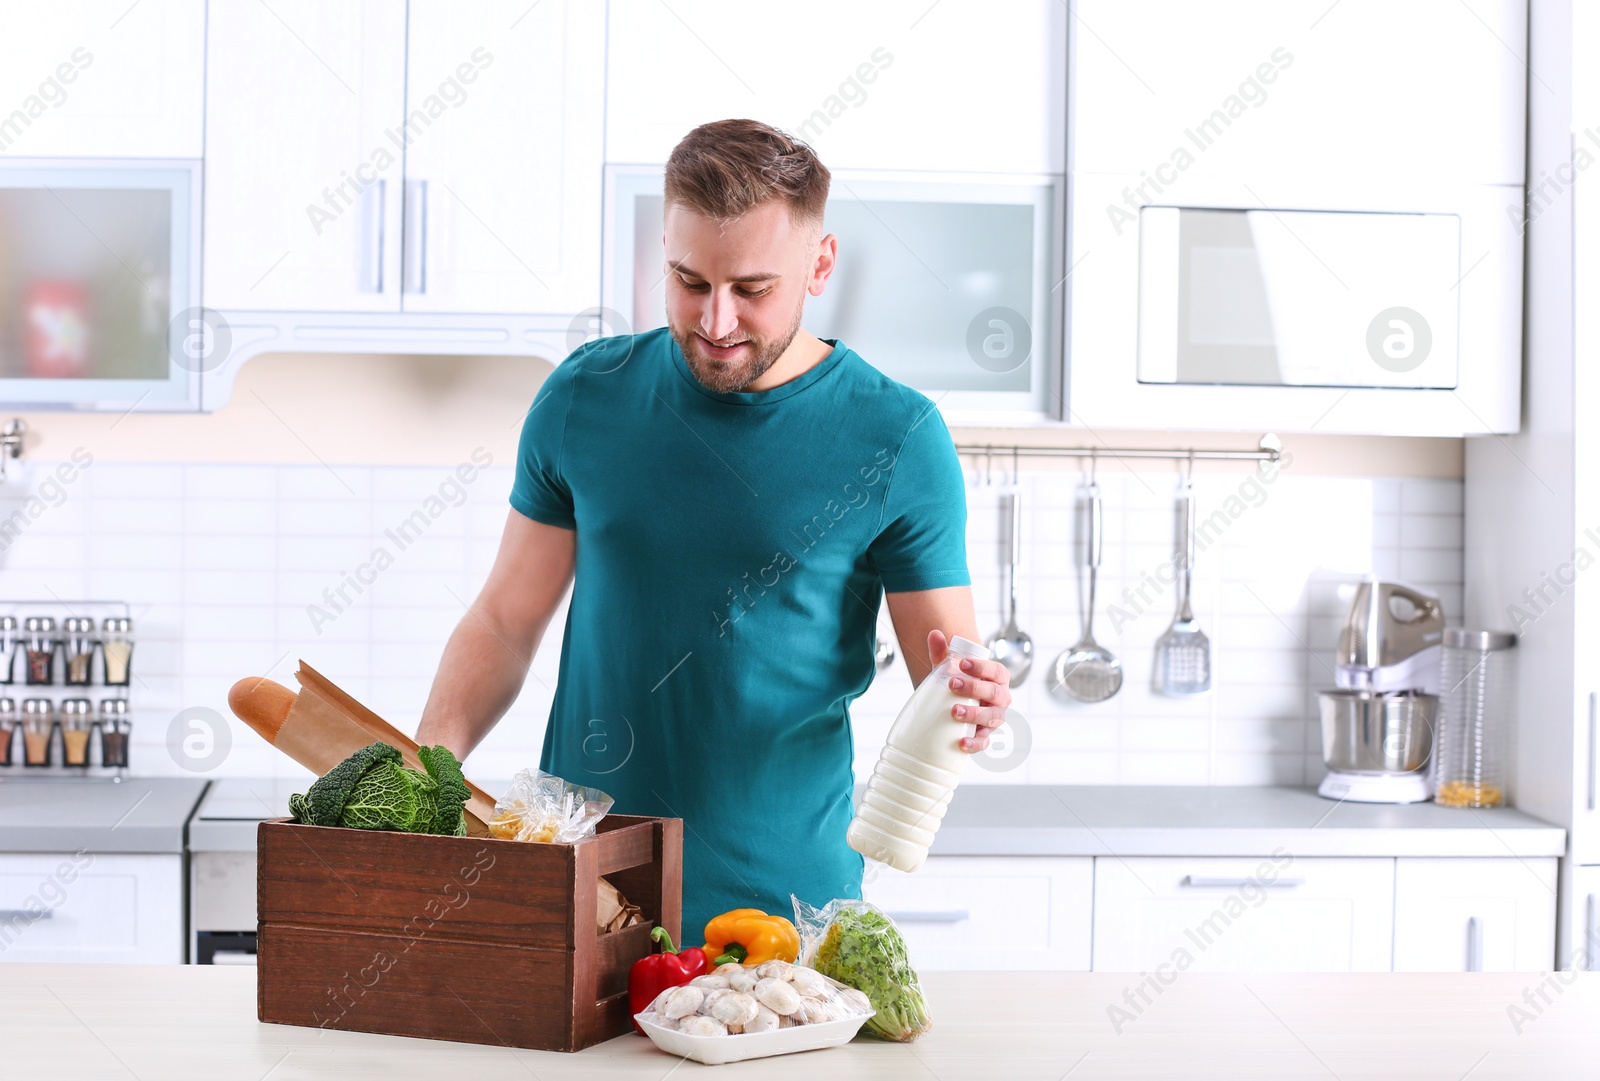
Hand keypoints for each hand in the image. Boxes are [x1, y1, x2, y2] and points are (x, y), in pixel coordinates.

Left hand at [926, 630, 1012, 753]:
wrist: (959, 701)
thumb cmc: (959, 681)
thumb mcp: (950, 667)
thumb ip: (942, 651)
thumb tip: (934, 634)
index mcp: (998, 678)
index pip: (996, 671)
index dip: (982, 667)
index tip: (962, 663)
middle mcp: (1001, 697)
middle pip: (994, 693)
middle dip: (974, 689)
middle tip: (952, 685)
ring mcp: (995, 717)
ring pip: (992, 717)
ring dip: (975, 715)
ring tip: (954, 712)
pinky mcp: (986, 734)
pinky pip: (985, 741)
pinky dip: (976, 743)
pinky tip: (962, 743)